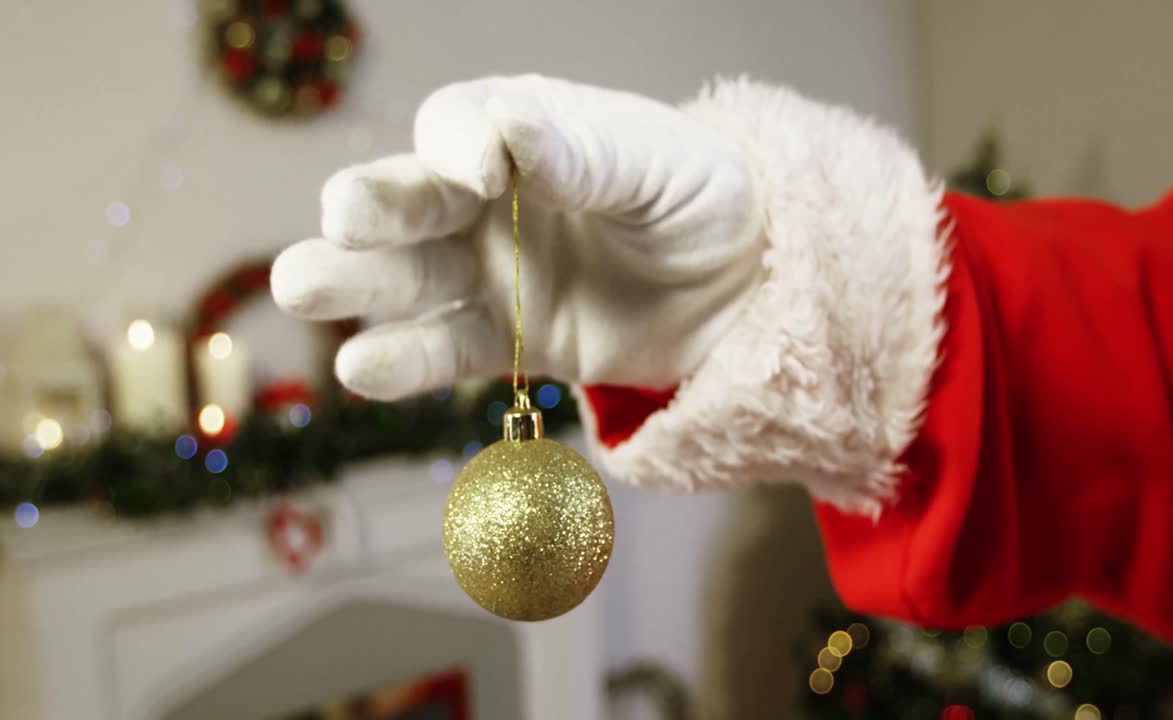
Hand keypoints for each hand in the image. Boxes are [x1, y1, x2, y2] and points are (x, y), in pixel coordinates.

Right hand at [272, 74, 762, 399]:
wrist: (746, 285)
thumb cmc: (700, 197)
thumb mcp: (653, 162)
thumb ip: (579, 152)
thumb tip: (506, 130)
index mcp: (522, 133)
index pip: (461, 126)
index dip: (458, 144)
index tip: (482, 171)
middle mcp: (487, 200)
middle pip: (410, 199)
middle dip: (371, 207)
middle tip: (343, 218)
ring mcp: (491, 272)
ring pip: (407, 276)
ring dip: (352, 280)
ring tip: (303, 285)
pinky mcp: (506, 340)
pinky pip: (446, 349)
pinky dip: (402, 361)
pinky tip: (361, 366)